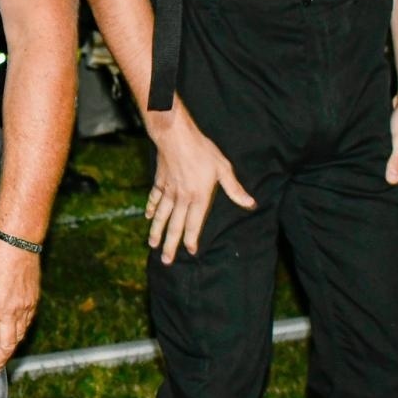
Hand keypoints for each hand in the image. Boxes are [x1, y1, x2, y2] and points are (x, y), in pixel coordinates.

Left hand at [0, 234, 40, 372]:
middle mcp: (9, 312)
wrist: (17, 240)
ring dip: (11, 349)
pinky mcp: (33, 299)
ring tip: (5, 356)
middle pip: (6, 344)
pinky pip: (28, 323)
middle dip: (0, 360)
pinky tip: (17, 334)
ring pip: (19, 335)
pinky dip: (22, 333)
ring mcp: (23, 307)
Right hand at [144, 100, 255, 262]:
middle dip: (170, 244)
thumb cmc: (202, 150)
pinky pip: (154, 198)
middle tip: (166, 260)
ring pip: (161, 215)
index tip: (190, 251)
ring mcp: (169, 190)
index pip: (194, 223)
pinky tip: (147, 216)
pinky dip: (151, 208)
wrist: (175, 136)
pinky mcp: (160, 181)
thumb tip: (250, 203)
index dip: (192, 239)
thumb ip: (234, 188)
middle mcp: (182, 198)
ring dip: (156, 231)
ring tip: (152, 244)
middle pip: (175, 225)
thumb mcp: (223, 168)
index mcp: (199, 196)